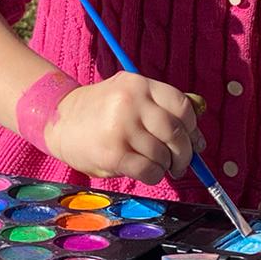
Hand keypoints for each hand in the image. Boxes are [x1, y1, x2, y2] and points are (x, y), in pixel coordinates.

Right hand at [46, 75, 202, 184]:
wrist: (60, 121)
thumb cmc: (101, 111)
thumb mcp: (130, 96)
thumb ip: (161, 109)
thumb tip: (200, 140)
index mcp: (138, 83)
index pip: (182, 106)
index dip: (193, 128)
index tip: (193, 140)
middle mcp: (130, 102)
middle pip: (176, 132)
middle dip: (185, 153)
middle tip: (181, 163)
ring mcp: (121, 128)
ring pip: (163, 154)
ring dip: (166, 166)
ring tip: (156, 165)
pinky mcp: (113, 154)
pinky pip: (149, 171)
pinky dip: (154, 176)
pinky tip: (145, 172)